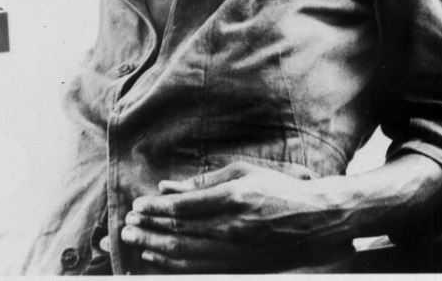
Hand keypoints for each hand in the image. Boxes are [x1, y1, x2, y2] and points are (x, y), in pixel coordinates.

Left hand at [120, 161, 341, 272]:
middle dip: (148, 229)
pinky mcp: (239, 267)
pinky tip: (158, 258)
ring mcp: (236, 252)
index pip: (184, 206)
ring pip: (185, 255)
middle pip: (179, 233)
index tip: (137, 205)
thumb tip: (169, 186)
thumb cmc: (278, 188)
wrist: (315, 220)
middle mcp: (232, 228)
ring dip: (155, 248)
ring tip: (135, 241)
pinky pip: (199, 269)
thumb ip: (204, 180)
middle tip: (126, 226)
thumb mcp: (243, 172)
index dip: (156, 208)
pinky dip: (174, 265)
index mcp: (233, 198)